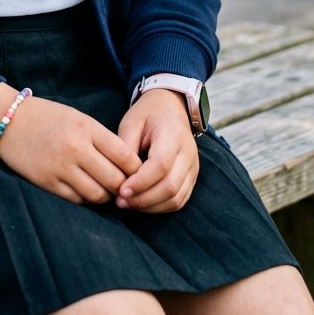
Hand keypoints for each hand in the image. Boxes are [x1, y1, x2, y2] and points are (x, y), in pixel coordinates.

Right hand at [0, 84, 140, 204]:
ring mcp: (60, 167)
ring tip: (103, 189)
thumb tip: (128, 168)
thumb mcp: (79, 119)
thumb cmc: (49, 118)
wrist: (9, 120)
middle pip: (114, 180)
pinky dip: (84, 199)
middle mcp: (75, 148)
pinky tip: (83, 190)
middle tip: (123, 186)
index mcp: (86, 128)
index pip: (125, 156)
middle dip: (122, 186)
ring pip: (97, 194)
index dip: (135, 169)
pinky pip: (76, 200)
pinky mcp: (47, 182)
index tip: (135, 172)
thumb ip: (102, 140)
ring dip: (104, 196)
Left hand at [115, 89, 198, 212]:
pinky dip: (160, 207)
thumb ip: (126, 147)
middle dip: (144, 199)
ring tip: (128, 204)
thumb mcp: (131, 122)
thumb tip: (120, 177)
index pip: (161, 165)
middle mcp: (188, 152)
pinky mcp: (192, 177)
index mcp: (173, 134)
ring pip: (176, 198)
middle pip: (170, 186)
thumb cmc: (147, 115)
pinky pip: (179, 200)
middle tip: (120, 202)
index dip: (141, 182)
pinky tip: (141, 204)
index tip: (120, 190)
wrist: (170, 107)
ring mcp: (193, 167)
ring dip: (151, 206)